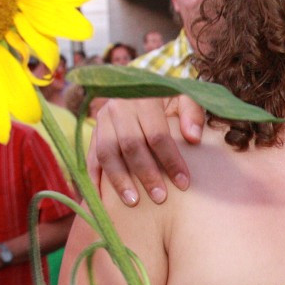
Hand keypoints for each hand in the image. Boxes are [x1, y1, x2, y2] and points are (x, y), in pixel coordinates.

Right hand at [87, 95, 204, 205]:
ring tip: (133, 201)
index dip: (170, 160)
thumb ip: (193, 114)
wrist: (141, 83)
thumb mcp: (185, 96)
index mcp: (144, 98)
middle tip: (160, 198)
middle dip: (146, 174)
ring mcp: (102, 119)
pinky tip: (101, 199)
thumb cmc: (169, 96)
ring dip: (118, 180)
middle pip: (130, 145)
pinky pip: (90, 157)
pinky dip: (93, 179)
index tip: (183, 183)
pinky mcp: (94, 131)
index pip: (157, 134)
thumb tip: (194, 138)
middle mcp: (119, 107)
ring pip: (106, 153)